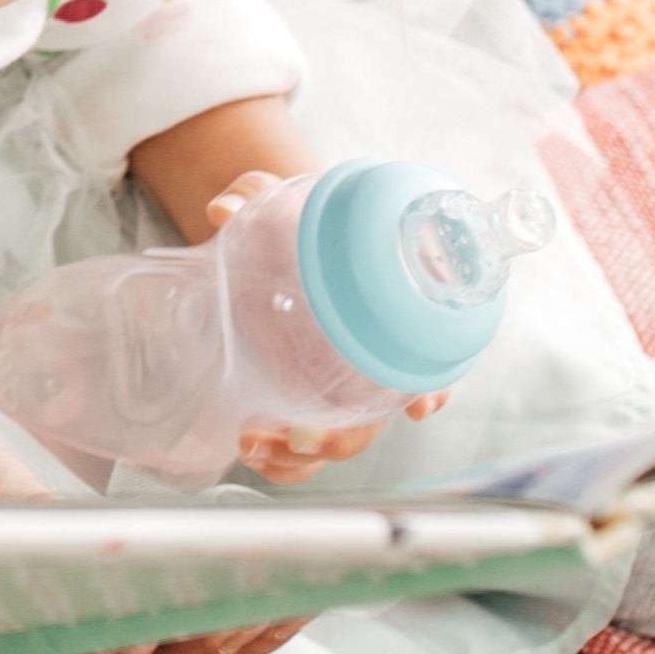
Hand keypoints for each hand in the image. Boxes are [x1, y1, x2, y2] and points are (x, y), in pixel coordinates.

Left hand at [193, 175, 446, 484]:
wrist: (267, 231)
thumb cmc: (292, 215)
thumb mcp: (275, 194)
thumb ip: (254, 193)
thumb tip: (223, 209)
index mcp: (383, 309)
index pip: (426, 355)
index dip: (431, 385)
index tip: (418, 406)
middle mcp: (366, 355)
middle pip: (377, 414)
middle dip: (347, 437)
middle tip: (304, 438)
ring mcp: (335, 380)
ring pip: (341, 438)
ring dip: (306, 458)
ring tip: (256, 446)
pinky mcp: (301, 394)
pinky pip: (306, 442)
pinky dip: (286, 460)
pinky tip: (252, 450)